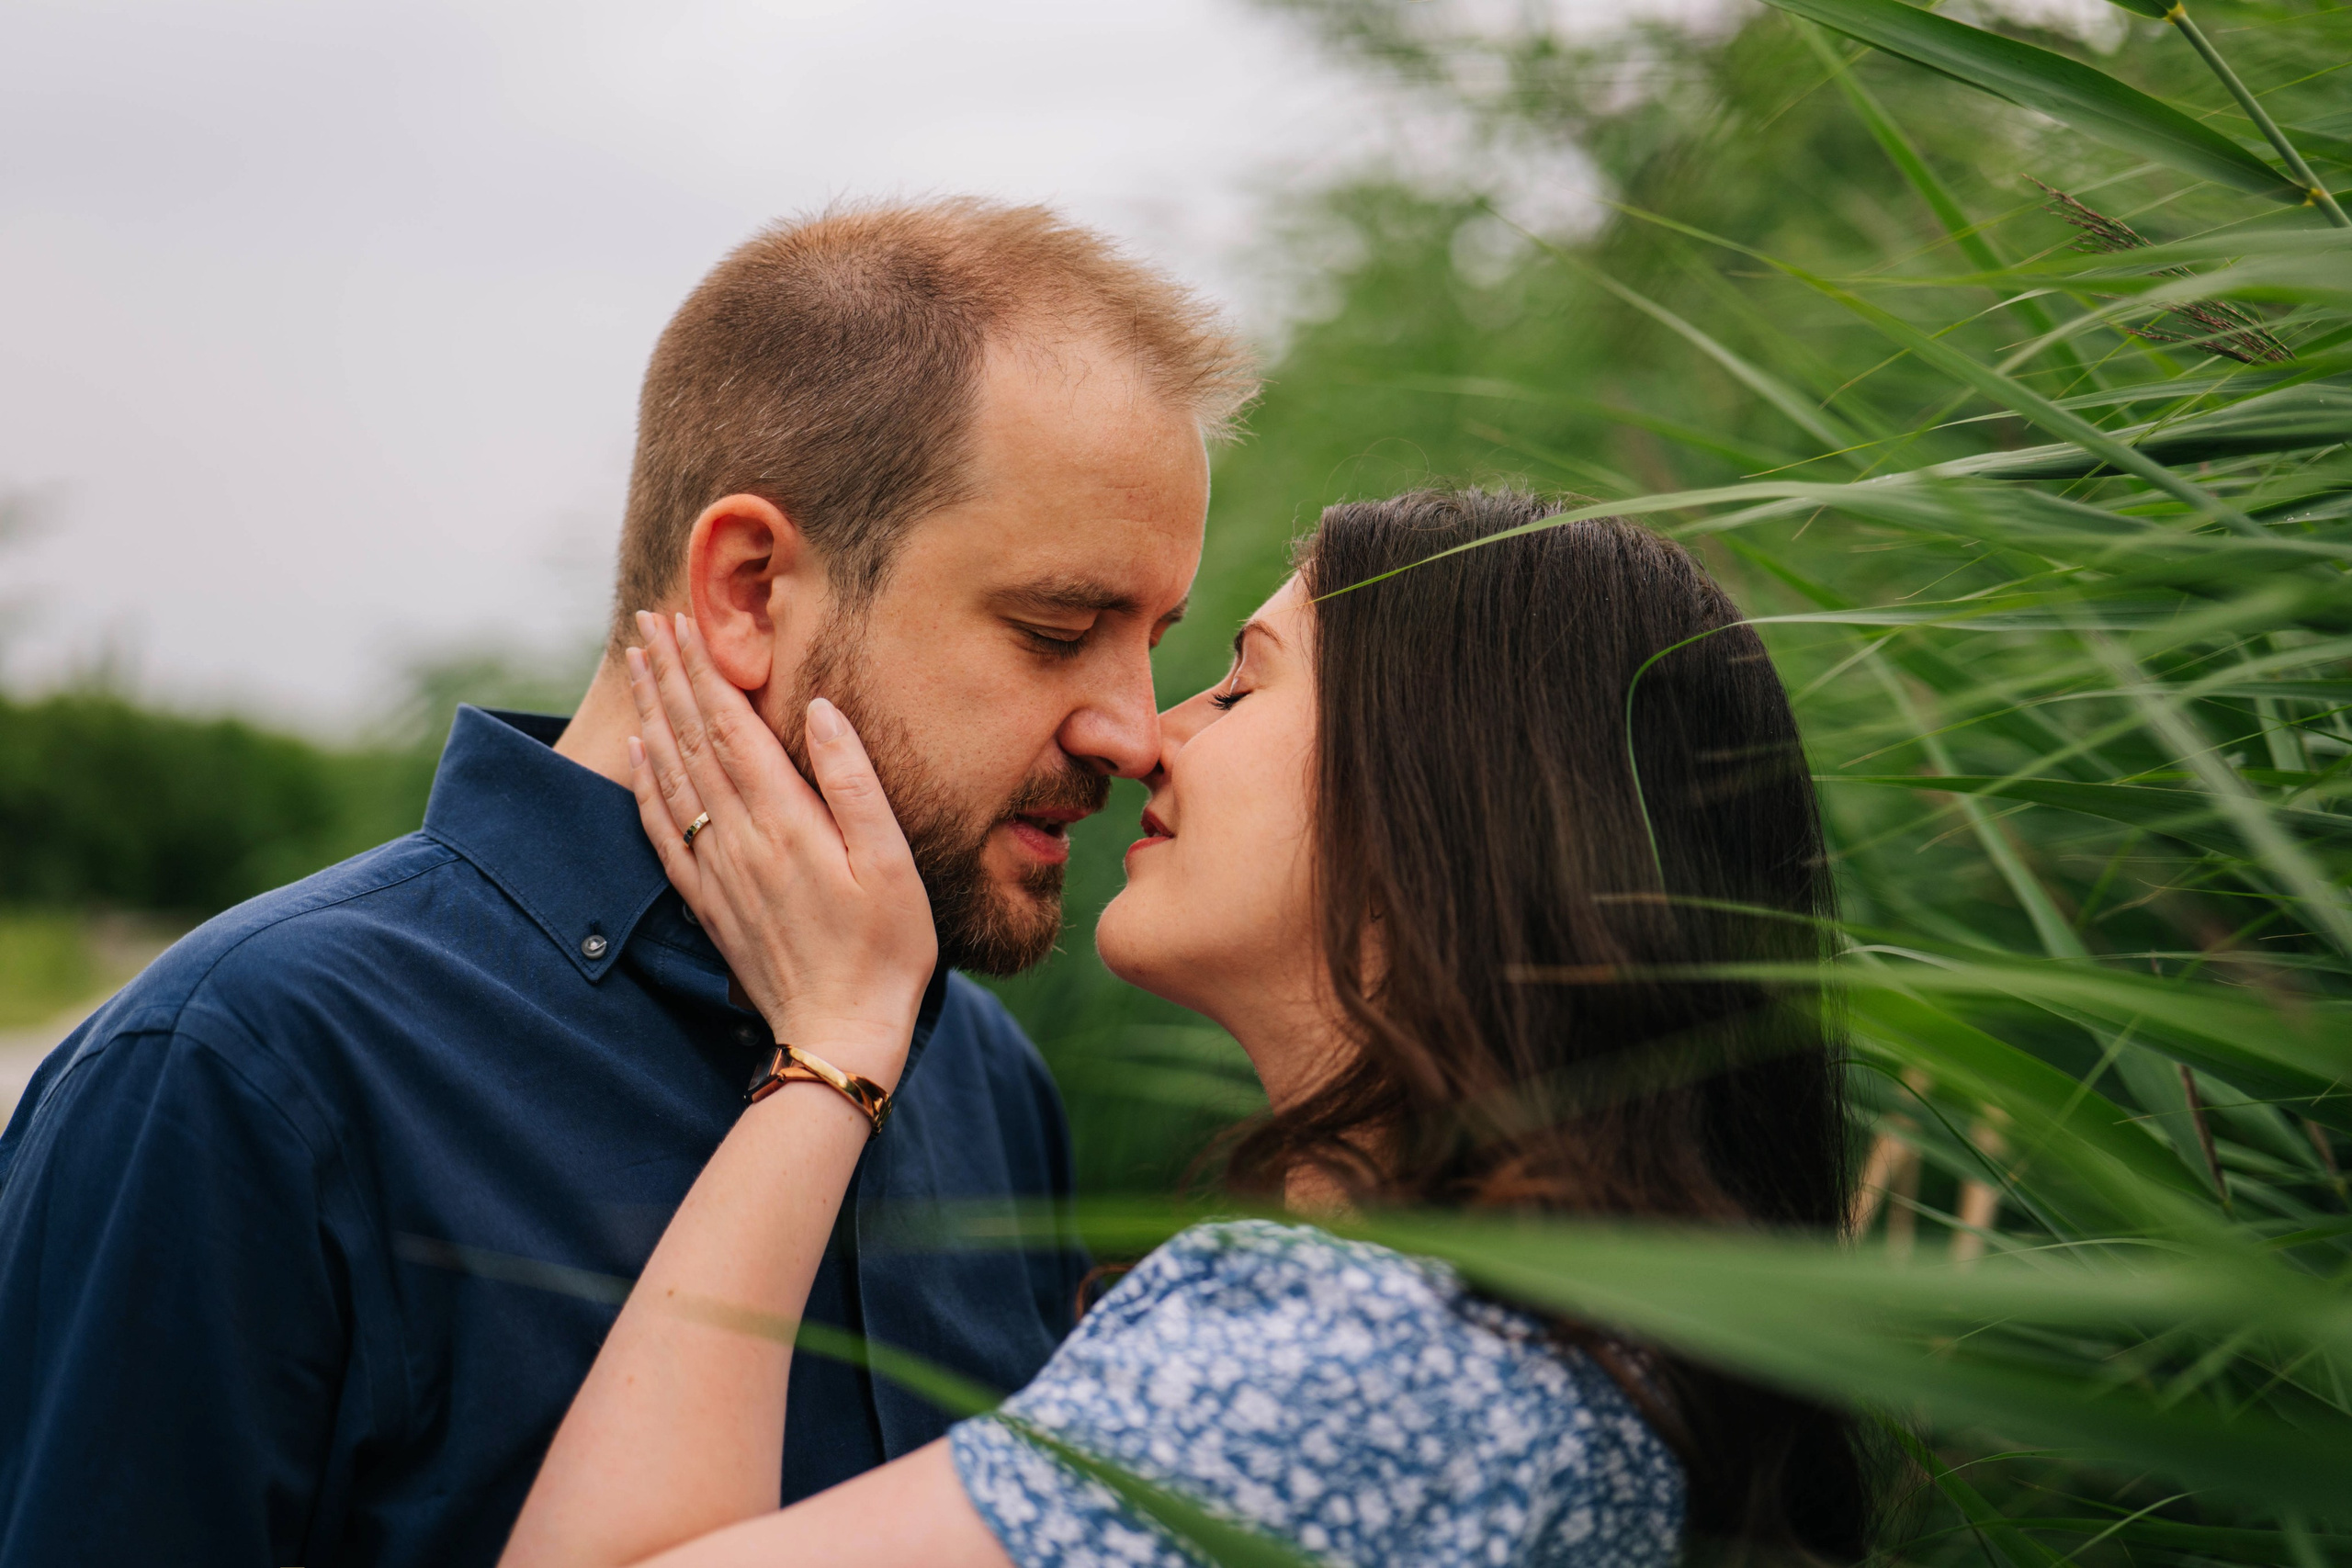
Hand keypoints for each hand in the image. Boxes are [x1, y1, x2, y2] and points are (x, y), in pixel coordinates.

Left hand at [624, 610, 936, 1087]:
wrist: (841, 1033)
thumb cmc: (887, 948)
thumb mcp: (893, 861)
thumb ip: (853, 782)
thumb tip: (820, 710)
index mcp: (787, 821)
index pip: (731, 726)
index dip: (704, 671)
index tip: (681, 623)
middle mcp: (740, 839)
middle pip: (692, 740)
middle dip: (669, 676)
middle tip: (647, 623)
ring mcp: (718, 871)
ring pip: (670, 775)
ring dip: (652, 714)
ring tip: (639, 666)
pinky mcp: (710, 902)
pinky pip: (663, 829)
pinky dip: (645, 783)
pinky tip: (638, 753)